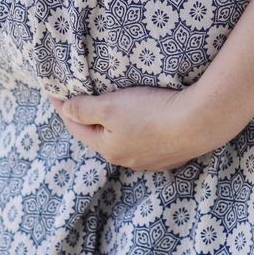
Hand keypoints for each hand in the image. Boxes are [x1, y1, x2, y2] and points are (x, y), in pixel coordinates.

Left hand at [47, 85, 228, 171]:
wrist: (200, 122)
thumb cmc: (151, 112)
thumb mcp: (110, 106)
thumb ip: (84, 108)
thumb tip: (64, 109)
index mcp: (107, 148)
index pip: (76, 128)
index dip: (63, 109)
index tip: (53, 94)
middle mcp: (127, 159)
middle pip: (99, 137)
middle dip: (88, 121)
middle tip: (79, 103)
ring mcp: (151, 161)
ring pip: (124, 142)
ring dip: (114, 128)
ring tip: (112, 112)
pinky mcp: (171, 156)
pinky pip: (146, 143)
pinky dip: (138, 132)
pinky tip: (143, 123)